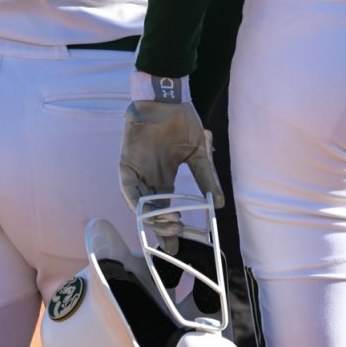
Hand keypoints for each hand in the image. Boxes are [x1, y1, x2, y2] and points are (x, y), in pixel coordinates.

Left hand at [119, 100, 223, 252]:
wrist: (168, 100)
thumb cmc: (182, 122)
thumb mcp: (198, 154)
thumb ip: (206, 178)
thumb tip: (219, 204)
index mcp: (165, 179)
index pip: (167, 210)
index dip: (171, 228)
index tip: (178, 246)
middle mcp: (150, 179)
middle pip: (152, 212)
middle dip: (161, 229)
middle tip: (174, 240)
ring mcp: (138, 172)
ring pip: (139, 204)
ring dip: (151, 217)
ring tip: (167, 225)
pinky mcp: (127, 163)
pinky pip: (127, 186)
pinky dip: (134, 199)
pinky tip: (144, 210)